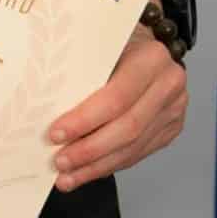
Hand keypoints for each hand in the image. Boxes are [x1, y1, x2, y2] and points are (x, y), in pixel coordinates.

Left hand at [44, 28, 188, 191]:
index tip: (56, 134)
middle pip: (127, 128)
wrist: (149, 44)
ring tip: (67, 177)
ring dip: (96, 166)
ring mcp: (173, 109)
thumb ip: (82, 65)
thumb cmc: (118, 41)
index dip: (85, 120)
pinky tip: (87, 172)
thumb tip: (43, 99)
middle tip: (59, 162)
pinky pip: (138, 153)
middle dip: (89, 150)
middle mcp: (169, 84)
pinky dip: (109, 165)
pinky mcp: (170, 128)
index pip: (117, 97)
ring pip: (133, 147)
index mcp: (152, 58)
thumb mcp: (101, 40)